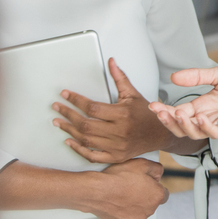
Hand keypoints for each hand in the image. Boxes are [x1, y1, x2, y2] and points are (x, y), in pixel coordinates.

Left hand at [56, 59, 175, 162]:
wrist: (160, 134)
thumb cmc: (145, 114)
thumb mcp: (133, 94)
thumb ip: (120, 78)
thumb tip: (110, 62)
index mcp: (123, 114)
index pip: (92, 107)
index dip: (76, 100)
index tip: (65, 94)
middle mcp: (119, 132)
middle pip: (86, 124)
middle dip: (68, 114)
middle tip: (57, 107)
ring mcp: (117, 146)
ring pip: (86, 140)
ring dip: (69, 130)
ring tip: (58, 122)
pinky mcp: (116, 156)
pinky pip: (92, 156)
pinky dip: (79, 149)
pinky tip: (69, 141)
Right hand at [80, 157, 168, 218]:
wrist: (97, 190)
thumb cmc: (118, 177)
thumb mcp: (142, 164)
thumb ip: (156, 169)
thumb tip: (158, 174)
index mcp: (157, 196)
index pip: (163, 194)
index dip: (154, 188)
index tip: (146, 185)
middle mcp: (149, 211)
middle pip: (150, 204)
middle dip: (144, 197)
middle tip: (132, 187)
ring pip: (138, 213)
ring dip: (134, 206)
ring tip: (122, 195)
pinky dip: (122, 213)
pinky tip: (116, 203)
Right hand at [150, 65, 217, 140]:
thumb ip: (198, 76)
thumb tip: (174, 76)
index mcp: (203, 104)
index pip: (179, 112)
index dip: (165, 111)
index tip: (153, 105)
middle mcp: (209, 116)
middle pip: (182, 126)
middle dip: (168, 121)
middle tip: (159, 113)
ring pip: (195, 132)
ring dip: (183, 126)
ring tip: (176, 115)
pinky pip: (215, 132)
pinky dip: (205, 127)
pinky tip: (200, 117)